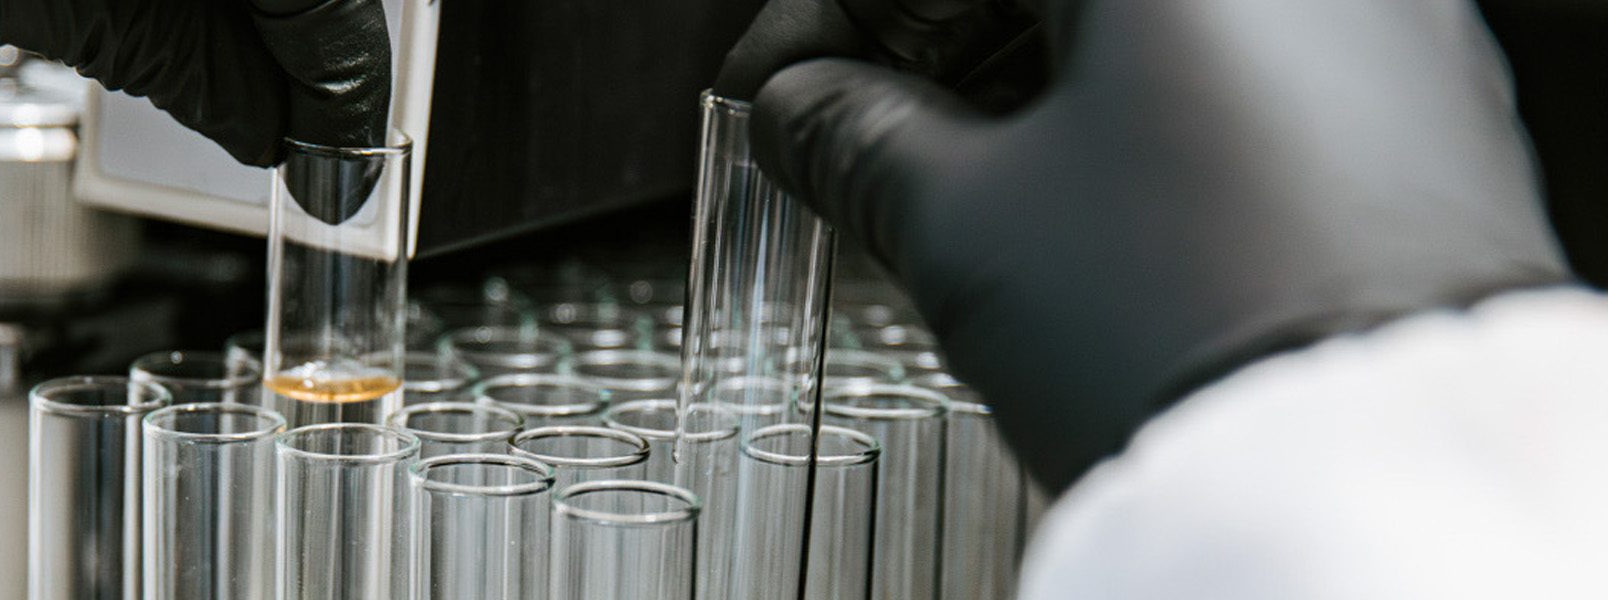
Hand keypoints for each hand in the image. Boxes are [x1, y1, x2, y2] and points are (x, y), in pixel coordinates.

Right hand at [751, 0, 1571, 490]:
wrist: (1375, 477)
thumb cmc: (1192, 337)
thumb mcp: (968, 225)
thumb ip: (855, 138)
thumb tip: (802, 109)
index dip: (832, 12)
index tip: (780, 78)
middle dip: (925, 46)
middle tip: (845, 129)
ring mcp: (1372, 24)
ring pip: (1141, 21)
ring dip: (1020, 78)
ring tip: (945, 177)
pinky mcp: (1413, 105)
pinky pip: (1229, 66)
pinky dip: (1127, 109)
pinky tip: (1062, 189)